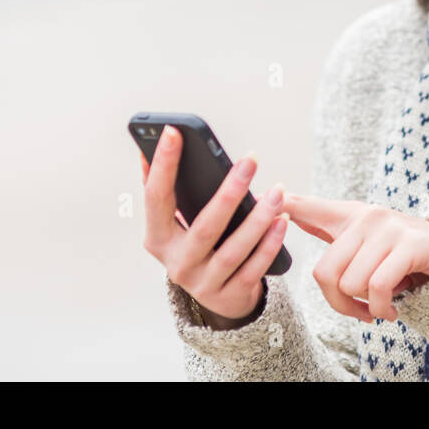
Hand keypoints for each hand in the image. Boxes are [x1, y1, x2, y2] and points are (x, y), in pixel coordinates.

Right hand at [140, 125, 287, 321]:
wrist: (217, 297)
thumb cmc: (197, 246)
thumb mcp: (174, 224)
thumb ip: (163, 191)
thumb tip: (147, 149)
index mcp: (157, 239)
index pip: (156, 197)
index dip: (163, 165)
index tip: (174, 131)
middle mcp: (176, 264)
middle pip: (204, 226)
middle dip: (229, 191)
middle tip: (251, 159)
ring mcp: (202, 284)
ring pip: (233, 250)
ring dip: (258, 219)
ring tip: (277, 191)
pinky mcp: (229, 296)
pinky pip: (253, 268)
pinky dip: (269, 245)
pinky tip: (282, 221)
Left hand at [282, 193, 428, 324]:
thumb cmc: (399, 252)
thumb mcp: (364, 242)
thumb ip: (328, 230)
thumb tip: (284, 214)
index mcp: (350, 216)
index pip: (309, 207)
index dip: (286, 207)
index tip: (262, 199)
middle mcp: (367, 217)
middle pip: (326, 272)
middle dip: (340, 303)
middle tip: (359, 311)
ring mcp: (389, 228)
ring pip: (353, 284)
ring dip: (367, 307)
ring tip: (380, 306)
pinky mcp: (410, 244)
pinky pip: (379, 287)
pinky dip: (382, 309)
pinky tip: (391, 312)